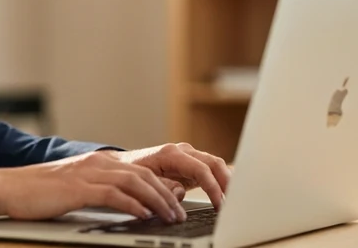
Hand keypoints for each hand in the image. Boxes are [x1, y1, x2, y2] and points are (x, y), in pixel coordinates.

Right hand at [0, 150, 187, 222]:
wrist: (10, 187)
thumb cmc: (41, 193)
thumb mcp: (78, 189)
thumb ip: (103, 193)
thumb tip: (130, 206)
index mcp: (100, 163)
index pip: (142, 172)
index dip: (164, 187)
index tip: (178, 203)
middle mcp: (98, 163)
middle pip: (145, 175)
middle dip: (167, 195)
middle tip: (180, 214)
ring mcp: (89, 173)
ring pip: (135, 183)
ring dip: (157, 201)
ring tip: (170, 217)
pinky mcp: (79, 188)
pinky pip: (113, 194)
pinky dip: (133, 204)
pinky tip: (143, 215)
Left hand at [115, 143, 229, 209]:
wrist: (123, 165)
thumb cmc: (131, 172)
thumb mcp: (144, 180)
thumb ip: (163, 186)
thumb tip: (180, 192)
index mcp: (171, 154)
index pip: (201, 169)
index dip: (213, 188)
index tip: (219, 204)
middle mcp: (183, 151)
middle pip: (214, 163)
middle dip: (227, 184)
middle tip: (234, 204)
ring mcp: (188, 156)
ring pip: (216, 164)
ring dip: (226, 182)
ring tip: (233, 201)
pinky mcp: (190, 164)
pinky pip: (211, 169)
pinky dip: (221, 179)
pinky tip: (229, 191)